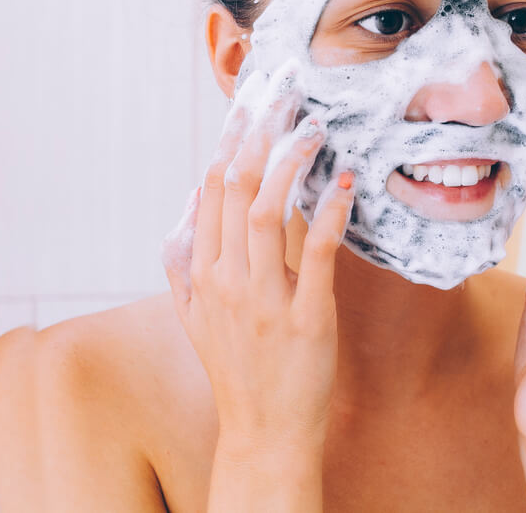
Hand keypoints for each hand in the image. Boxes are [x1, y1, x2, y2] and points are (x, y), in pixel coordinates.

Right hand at [160, 80, 354, 455]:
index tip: (251, 103)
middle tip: (284, 92)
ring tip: (313, 126)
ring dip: (292, 161)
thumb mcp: (191, 316)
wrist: (263, 433)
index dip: (232, 139)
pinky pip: (316, 253)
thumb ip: (182, 259)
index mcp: (201, 272)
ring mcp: (264, 299)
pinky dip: (330, 212)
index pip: (212, 188)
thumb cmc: (233, 369)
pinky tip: (344, 180)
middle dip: (259, 132)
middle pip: (238, 187)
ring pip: (269, 211)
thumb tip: (190, 200)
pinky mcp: (306, 318)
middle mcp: (226, 279)